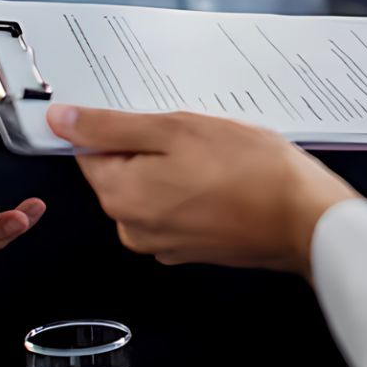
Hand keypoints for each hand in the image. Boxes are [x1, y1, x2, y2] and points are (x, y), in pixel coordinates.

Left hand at [46, 105, 358, 275]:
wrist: (304, 218)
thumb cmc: (252, 173)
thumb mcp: (177, 129)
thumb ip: (112, 127)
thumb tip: (62, 122)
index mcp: (121, 197)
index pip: (91, 151)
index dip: (122, 126)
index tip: (154, 118)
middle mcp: (135, 228)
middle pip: (124, 171)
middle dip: (155, 147)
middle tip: (196, 135)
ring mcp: (166, 243)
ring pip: (156, 188)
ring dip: (179, 167)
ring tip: (219, 156)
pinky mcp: (194, 247)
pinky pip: (181, 207)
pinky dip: (197, 189)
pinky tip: (227, 177)